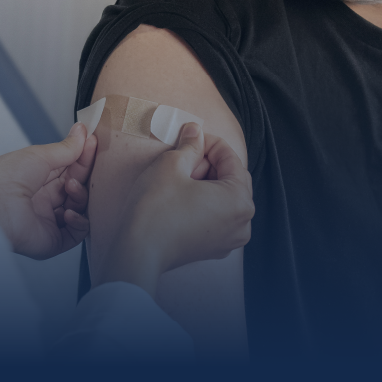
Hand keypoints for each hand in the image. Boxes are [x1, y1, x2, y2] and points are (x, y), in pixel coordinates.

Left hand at [0, 123, 97, 259]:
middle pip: (76, 186)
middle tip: (91, 158)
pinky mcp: (52, 240)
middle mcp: (43, 199)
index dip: (81, 155)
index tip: (93, 141)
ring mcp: (48, 219)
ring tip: (71, 187)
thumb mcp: (39, 155)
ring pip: (79, 208)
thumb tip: (81, 132)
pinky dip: (79, 222)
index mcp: (36, 178)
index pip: (68, 167)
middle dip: (84, 172)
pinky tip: (69, 212)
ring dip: (80, 195)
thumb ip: (65, 148)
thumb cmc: (5, 179)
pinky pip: (76, 233)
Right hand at [98, 123, 253, 296]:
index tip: (190, 136)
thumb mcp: (172, 164)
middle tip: (183, 158)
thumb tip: (195, 130)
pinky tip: (181, 196)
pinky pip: (217, 215)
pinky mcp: (214, 248)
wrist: (138, 250)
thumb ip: (190, 144)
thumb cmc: (156, 207)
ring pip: (224, 197)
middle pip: (232, 179)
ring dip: (206, 182)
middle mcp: (243, 223)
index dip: (209, 142)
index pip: (231, 159)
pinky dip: (204, 201)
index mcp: (240, 200)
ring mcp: (230, 239)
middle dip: (209, 163)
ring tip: (180, 177)